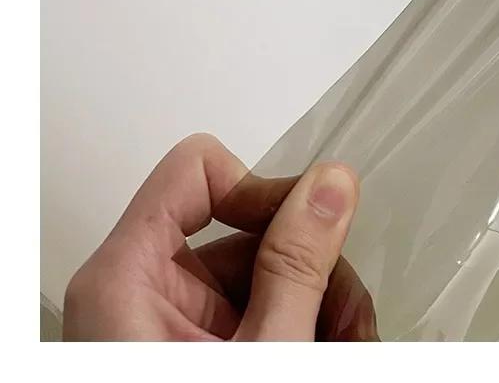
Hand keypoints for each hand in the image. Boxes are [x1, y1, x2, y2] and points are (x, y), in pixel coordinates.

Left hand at [63, 133, 376, 340]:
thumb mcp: (263, 351)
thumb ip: (296, 265)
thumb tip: (332, 185)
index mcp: (125, 278)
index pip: (198, 168)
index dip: (260, 190)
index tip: (306, 227)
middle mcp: (136, 290)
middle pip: (244, 226)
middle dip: (312, 265)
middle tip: (351, 318)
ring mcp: (161, 322)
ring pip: (260, 268)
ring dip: (319, 299)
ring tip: (352, 339)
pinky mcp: (183, 348)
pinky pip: (252, 305)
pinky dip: (299, 322)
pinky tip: (331, 343)